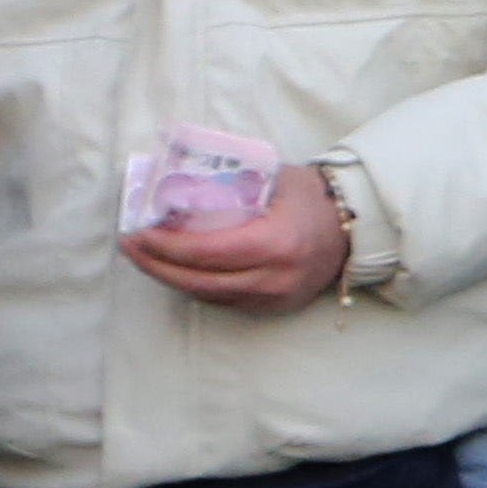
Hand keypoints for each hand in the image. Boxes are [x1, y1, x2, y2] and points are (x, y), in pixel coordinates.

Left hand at [120, 166, 348, 314]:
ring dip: (172, 278)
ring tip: (147, 259)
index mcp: (274, 243)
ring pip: (208, 295)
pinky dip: (197, 286)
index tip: (137, 233)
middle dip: (156, 265)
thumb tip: (174, 190)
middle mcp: (274, 277)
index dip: (163, 247)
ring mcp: (275, 297)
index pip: (203, 253)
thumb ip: (227, 188)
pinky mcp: (276, 307)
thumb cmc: (313, 195)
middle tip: (129, 247)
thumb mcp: (271, 180)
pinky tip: (180, 271)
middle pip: (198, 281)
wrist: (357, 224)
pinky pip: (225, 301)